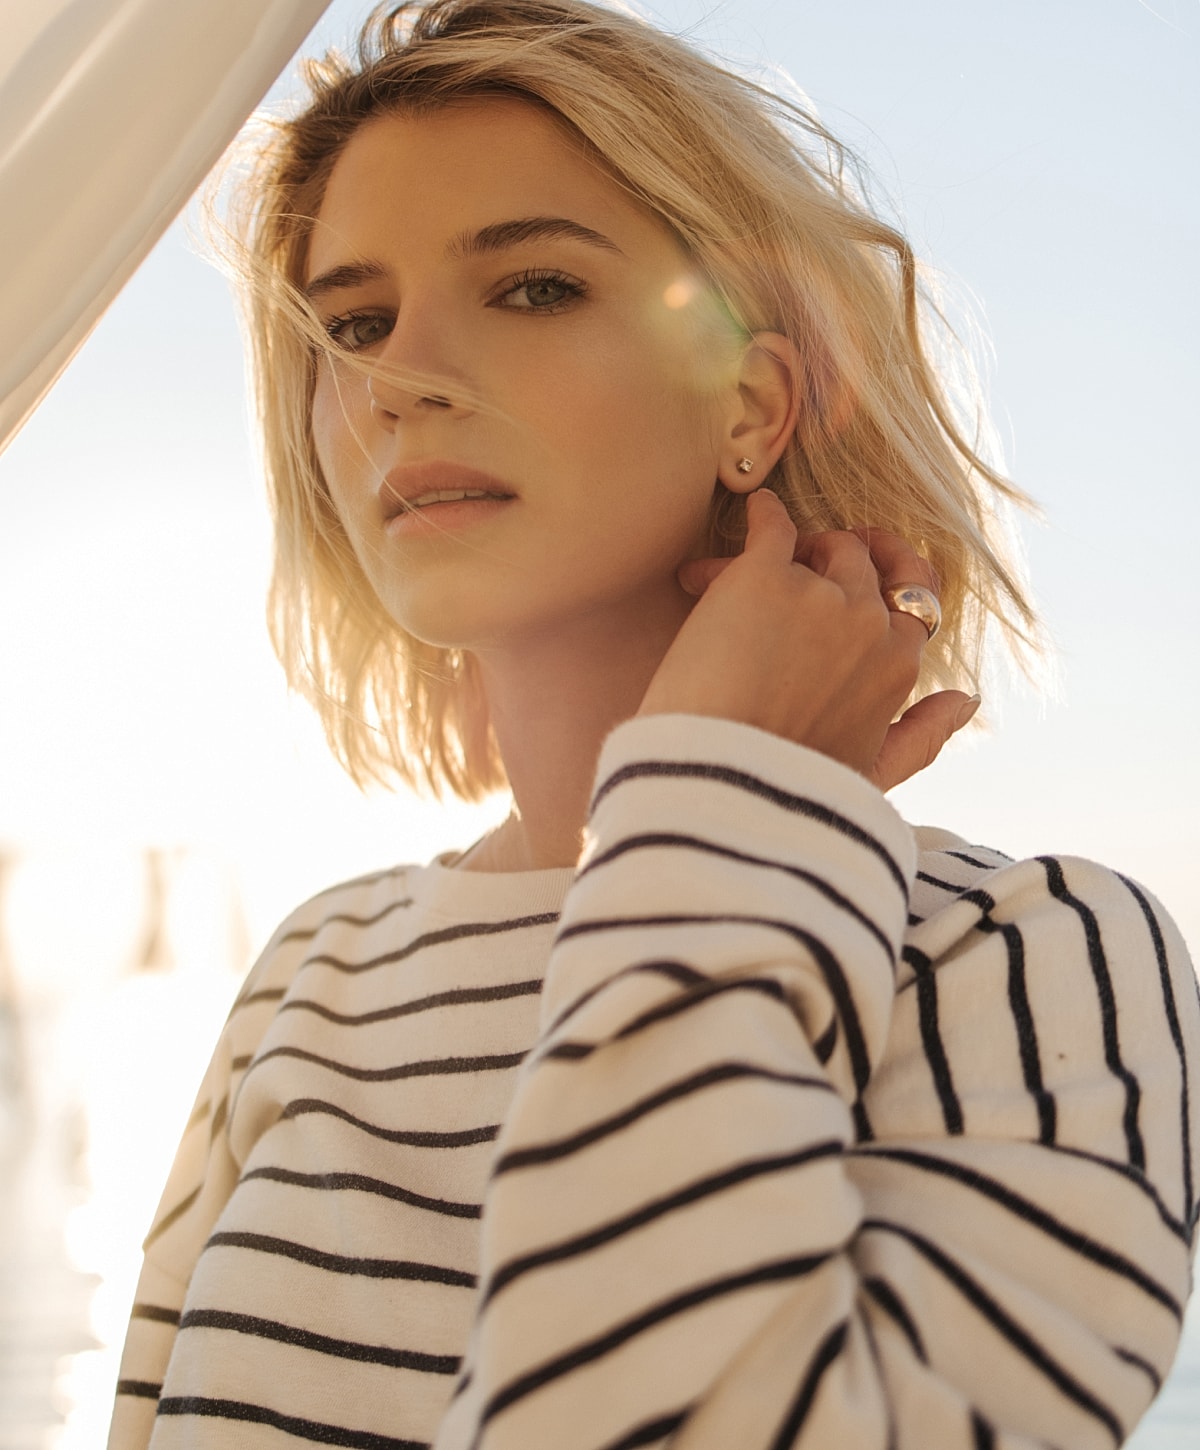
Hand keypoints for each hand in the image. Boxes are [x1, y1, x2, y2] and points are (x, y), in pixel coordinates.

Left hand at [639, 489, 977, 789]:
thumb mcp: (872, 776)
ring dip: (781, 554)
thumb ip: (922, 735)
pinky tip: (752, 513)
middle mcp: (868, 624)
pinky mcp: (762, 578)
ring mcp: (819, 597)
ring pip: (815, 548)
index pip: (912, 601)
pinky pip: (771, 526)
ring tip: (722, 584)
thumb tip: (967, 701)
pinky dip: (762, 515)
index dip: (885, 583)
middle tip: (777, 582)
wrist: (717, 791)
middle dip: (824, 565)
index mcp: (897, 668)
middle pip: (859, 566)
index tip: (859, 572)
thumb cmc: (785, 794)